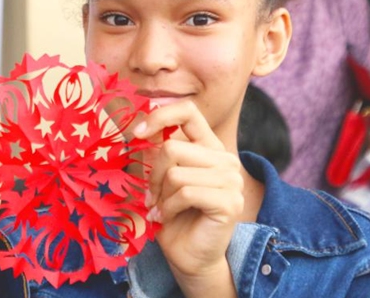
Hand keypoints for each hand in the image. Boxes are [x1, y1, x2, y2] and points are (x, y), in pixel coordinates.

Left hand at [134, 100, 241, 295]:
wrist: (190, 257)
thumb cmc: (173, 216)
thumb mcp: (162, 179)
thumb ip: (159, 152)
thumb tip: (139, 128)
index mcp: (210, 147)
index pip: (188, 111)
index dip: (160, 116)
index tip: (137, 134)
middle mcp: (225, 159)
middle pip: (172, 147)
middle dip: (153, 175)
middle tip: (152, 198)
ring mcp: (232, 180)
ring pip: (176, 172)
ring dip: (160, 195)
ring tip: (161, 209)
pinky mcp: (229, 201)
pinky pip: (185, 192)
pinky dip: (169, 207)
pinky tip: (168, 218)